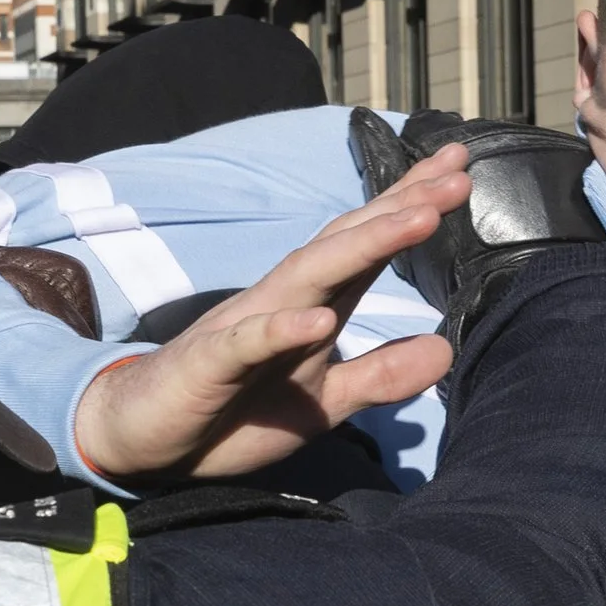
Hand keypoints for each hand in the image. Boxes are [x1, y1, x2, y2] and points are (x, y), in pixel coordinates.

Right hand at [72, 145, 470, 478]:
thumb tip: (445, 351)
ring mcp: (245, 326)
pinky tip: (318, 321)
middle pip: (348, 242)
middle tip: (457, 172)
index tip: (460, 171)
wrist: (144, 435)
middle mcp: (283, 301)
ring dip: (363, 246)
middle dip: (402, 206)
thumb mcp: (324, 403)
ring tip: (417, 220)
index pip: (368, 248)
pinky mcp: (209, 363)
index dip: (412, 208)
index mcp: (313, 307)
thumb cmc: (235, 412)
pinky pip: (247, 342)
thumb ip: (381, 377)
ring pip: (308, 276)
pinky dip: (281, 329)